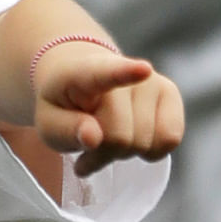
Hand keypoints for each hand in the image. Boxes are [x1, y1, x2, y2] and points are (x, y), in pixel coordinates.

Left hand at [33, 44, 184, 175]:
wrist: (84, 82)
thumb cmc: (65, 106)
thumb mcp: (49, 124)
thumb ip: (66, 131)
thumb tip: (93, 138)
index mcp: (87, 71)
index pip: (108, 72)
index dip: (126, 73)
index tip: (142, 70)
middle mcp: (127, 68)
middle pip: (120, 138)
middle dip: (102, 152)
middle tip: (88, 144)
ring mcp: (152, 80)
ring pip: (143, 143)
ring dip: (122, 153)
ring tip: (107, 139)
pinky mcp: (171, 95)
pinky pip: (169, 139)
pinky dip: (149, 152)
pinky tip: (133, 140)